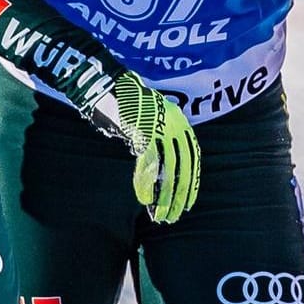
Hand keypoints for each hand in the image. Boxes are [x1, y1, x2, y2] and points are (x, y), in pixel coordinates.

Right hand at [108, 72, 200, 223]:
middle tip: (174, 217)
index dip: (190, 183)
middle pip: (181, 167)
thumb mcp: (152, 125)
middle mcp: (174, 125)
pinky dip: (146, 183)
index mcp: (180, 124)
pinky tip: (144, 200)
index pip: (191, 159)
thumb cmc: (130, 109)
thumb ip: (160, 145)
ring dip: (164, 196)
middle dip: (179, 195)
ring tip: (160, 215)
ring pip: (167, 169)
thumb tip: (160, 176)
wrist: (112, 86)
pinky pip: (147, 163)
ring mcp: (160, 127)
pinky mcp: (143, 131)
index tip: (188, 204)